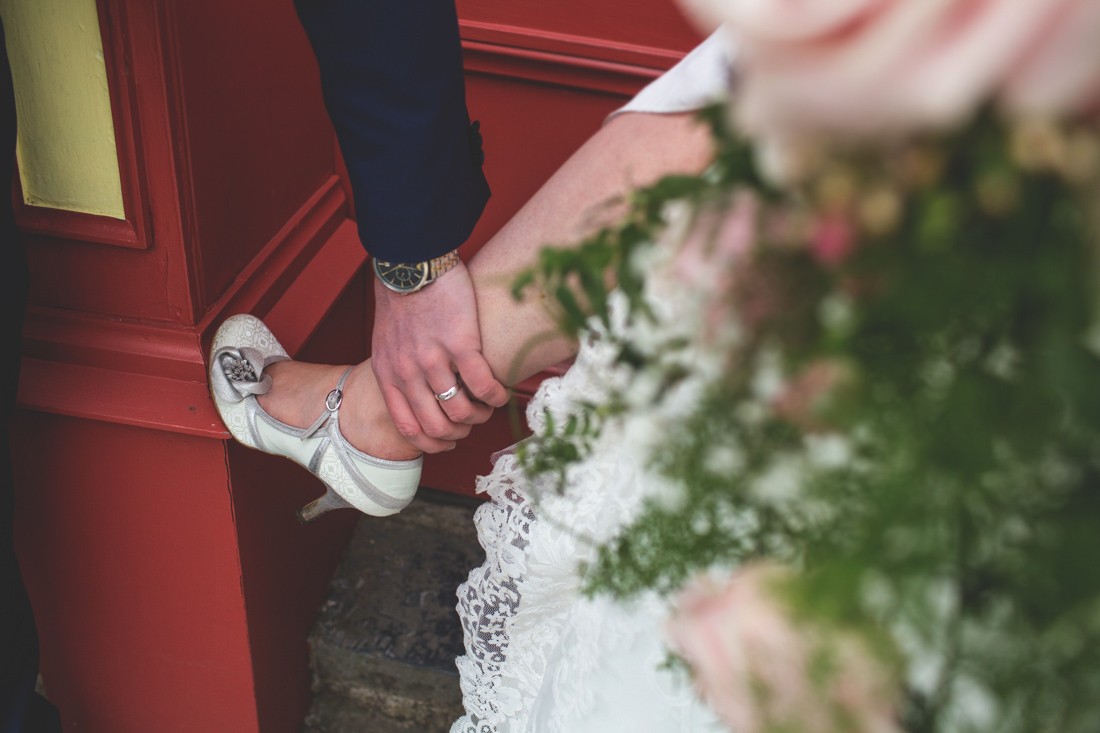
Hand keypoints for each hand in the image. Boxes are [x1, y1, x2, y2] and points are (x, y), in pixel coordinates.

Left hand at [371, 260, 508, 452]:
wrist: (411, 264)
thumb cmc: (401, 300)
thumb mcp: (386, 343)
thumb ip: (397, 369)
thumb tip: (417, 391)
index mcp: (389, 375)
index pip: (408, 428)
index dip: (432, 443)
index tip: (449, 440)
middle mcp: (408, 374)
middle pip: (437, 427)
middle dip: (460, 432)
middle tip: (473, 420)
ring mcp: (433, 360)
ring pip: (461, 411)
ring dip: (480, 415)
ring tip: (489, 405)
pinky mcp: (460, 344)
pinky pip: (482, 385)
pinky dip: (496, 396)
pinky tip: (502, 391)